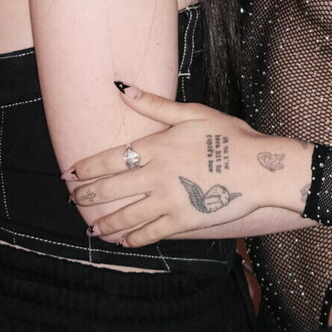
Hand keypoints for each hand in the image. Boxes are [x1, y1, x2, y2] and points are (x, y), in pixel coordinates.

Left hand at [67, 89, 313, 247]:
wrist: (260, 169)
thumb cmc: (230, 136)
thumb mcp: (194, 113)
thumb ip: (157, 106)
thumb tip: (126, 90)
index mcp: (157, 147)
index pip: (110, 159)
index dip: (87, 168)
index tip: (71, 173)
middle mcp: (157, 175)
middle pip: (111, 189)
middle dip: (87, 196)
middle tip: (73, 200)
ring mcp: (168, 201)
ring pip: (126, 216)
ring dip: (105, 223)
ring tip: (93, 228)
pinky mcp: (182, 221)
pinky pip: (149, 234)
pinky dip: (132, 239)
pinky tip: (122, 241)